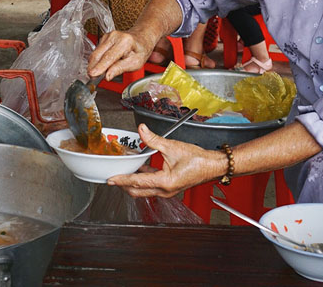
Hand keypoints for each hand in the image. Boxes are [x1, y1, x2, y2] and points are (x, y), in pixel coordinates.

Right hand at [87, 29, 154, 79]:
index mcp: (124, 42)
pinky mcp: (104, 38)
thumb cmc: (140, 51)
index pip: (108, 57)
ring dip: (94, 65)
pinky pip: (96, 52)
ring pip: (95, 53)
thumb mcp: (135, 63)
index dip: (100, 67)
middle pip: (98, 54)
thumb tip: (108, 75)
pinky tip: (101, 66)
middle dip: (93, 67)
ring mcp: (108, 36)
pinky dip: (97, 60)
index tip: (92, 75)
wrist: (141, 39)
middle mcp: (114, 36)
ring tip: (98, 73)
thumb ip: (120, 69)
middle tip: (92, 78)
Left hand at [107, 124, 222, 196]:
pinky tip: (140, 169)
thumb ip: (154, 139)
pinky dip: (143, 179)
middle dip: (123, 184)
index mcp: (165, 182)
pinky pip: (151, 186)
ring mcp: (167, 191)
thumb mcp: (173, 146)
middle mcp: (165, 190)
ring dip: (133, 182)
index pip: (137, 182)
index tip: (110, 179)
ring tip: (124, 172)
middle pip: (137, 191)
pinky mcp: (169, 188)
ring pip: (144, 191)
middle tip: (112, 177)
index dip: (122, 179)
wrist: (212, 165)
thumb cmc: (198, 160)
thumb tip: (142, 130)